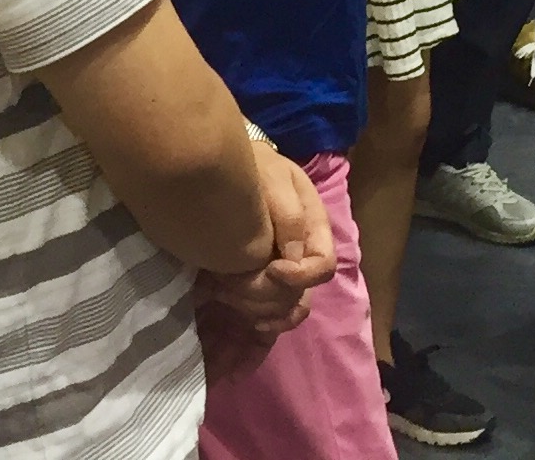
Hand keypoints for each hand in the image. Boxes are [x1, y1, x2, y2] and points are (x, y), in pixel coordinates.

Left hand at [197, 140, 332, 358]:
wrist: (212, 162)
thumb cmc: (248, 166)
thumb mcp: (271, 176)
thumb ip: (290, 214)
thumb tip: (297, 259)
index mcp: (311, 232)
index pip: (322, 266)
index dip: (300, 275)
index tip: (271, 269)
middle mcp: (295, 262)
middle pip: (295, 302)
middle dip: (262, 303)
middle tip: (223, 288)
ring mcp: (272, 281)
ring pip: (273, 323)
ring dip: (249, 335)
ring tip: (217, 338)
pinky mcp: (246, 295)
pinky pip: (251, 334)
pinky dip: (241, 354)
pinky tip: (224, 373)